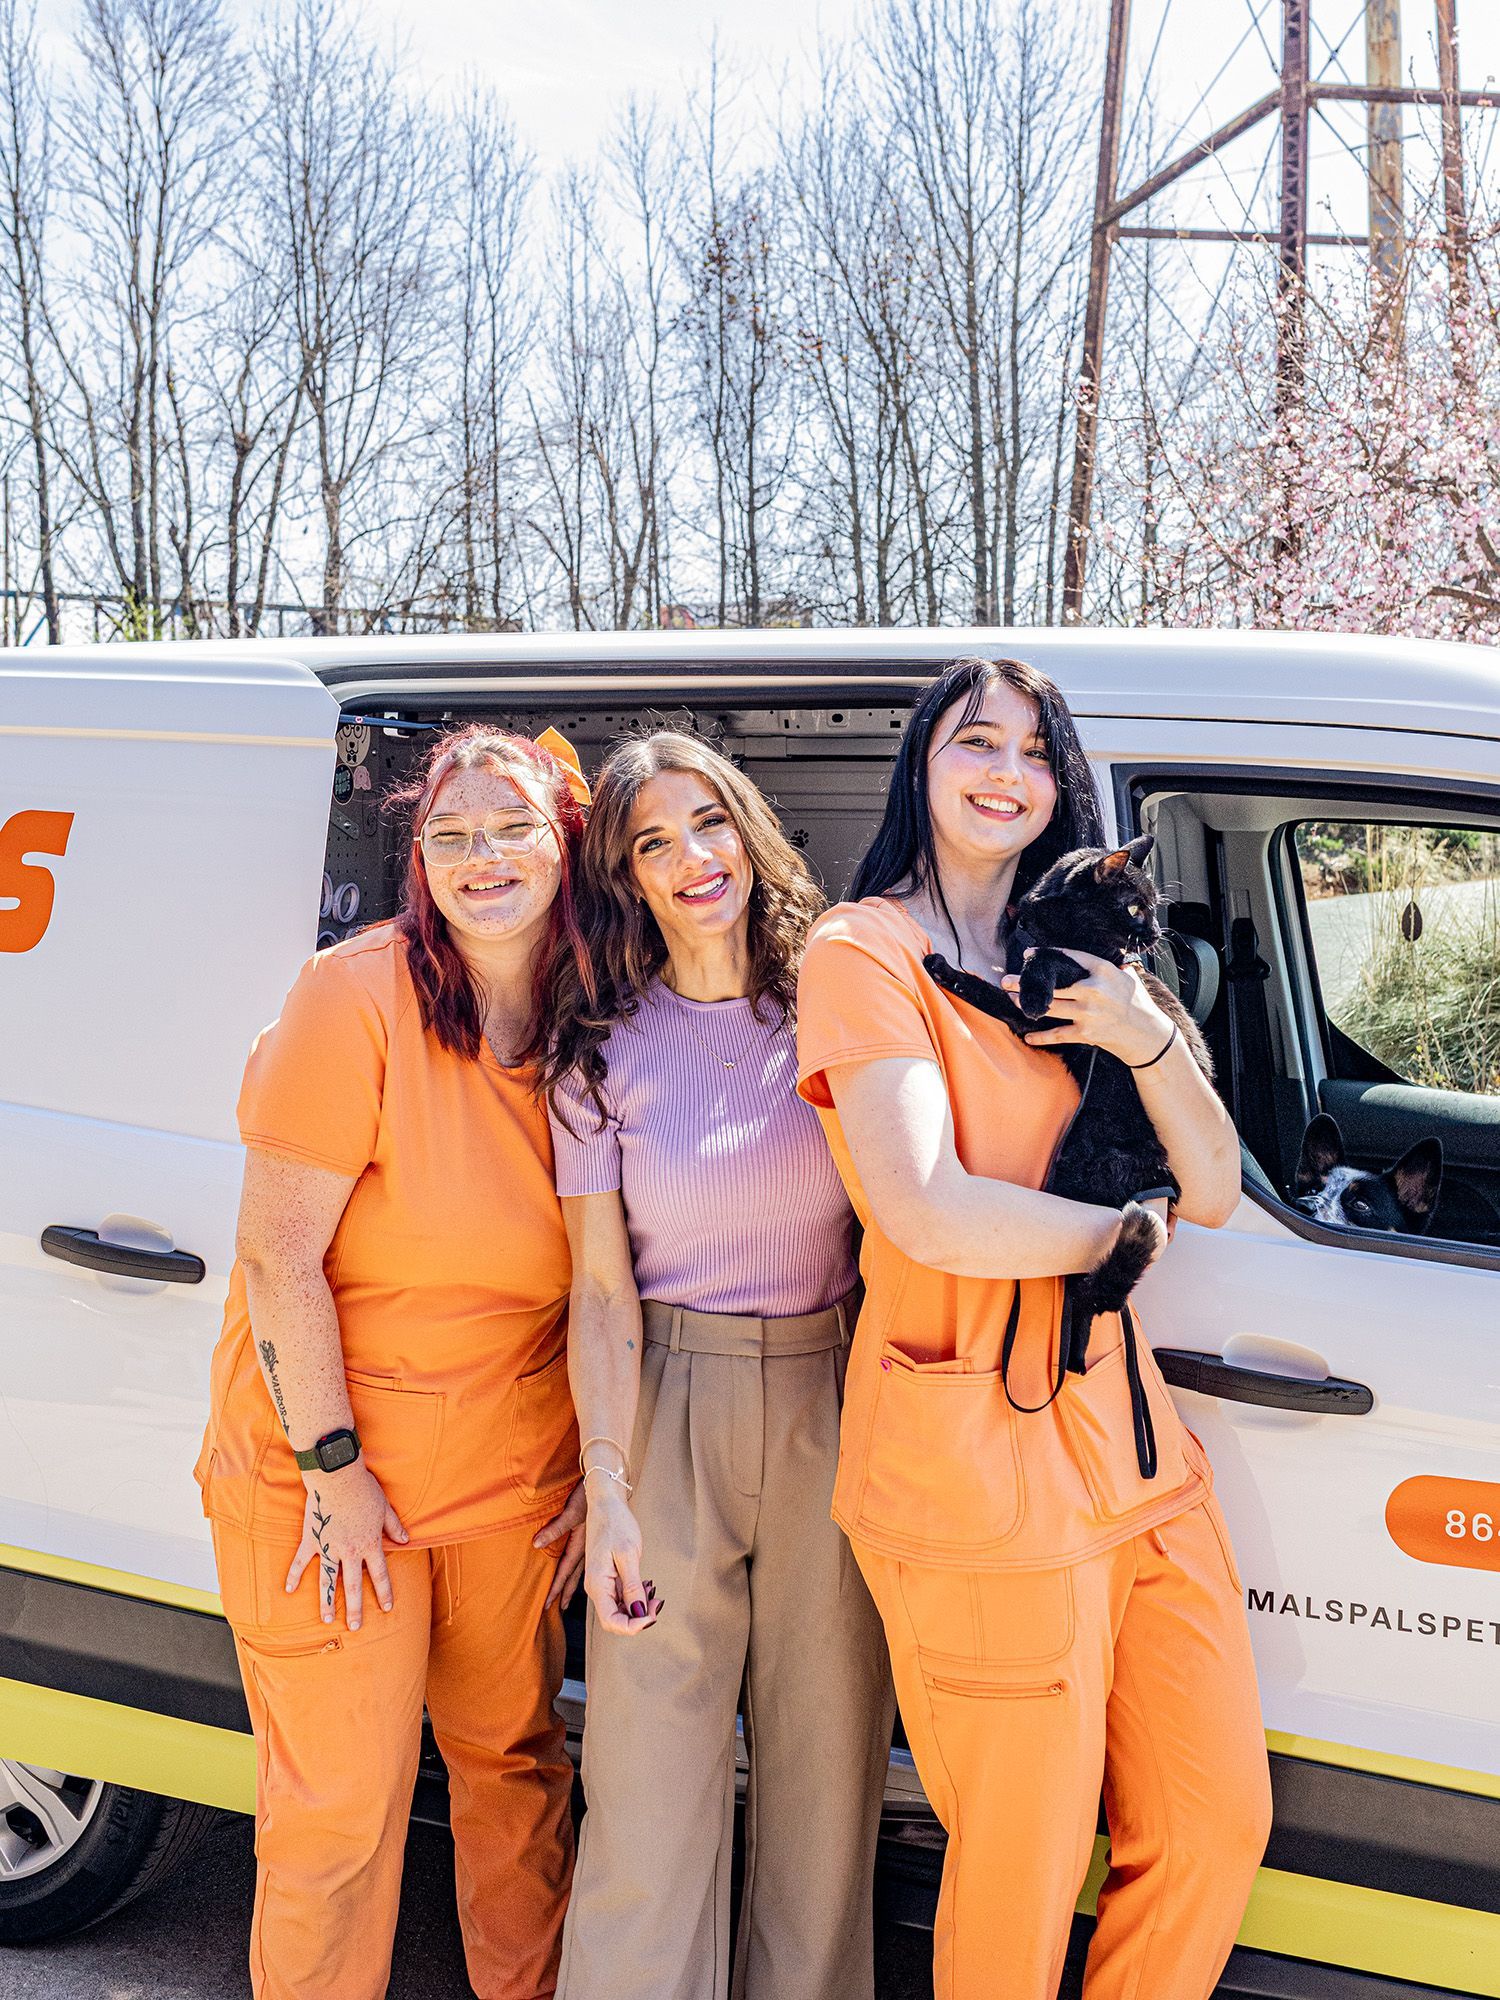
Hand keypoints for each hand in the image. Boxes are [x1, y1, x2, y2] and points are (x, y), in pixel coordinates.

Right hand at [286, 1461, 408, 1630]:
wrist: (338, 1477)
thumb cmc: (364, 1489)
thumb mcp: (384, 1507)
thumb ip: (394, 1527)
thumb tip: (406, 1540)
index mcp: (370, 1544)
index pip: (380, 1574)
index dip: (384, 1592)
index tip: (387, 1608)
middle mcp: (350, 1551)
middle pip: (354, 1586)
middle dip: (355, 1608)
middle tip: (354, 1627)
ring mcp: (329, 1547)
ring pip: (328, 1580)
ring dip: (327, 1601)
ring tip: (326, 1620)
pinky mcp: (312, 1540)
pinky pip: (301, 1561)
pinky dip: (294, 1575)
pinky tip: (289, 1590)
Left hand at [533, 1481, 586, 1613]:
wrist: (609, 1486)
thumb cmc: (589, 1496)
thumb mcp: (571, 1511)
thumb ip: (555, 1528)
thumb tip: (536, 1544)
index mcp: (581, 1545)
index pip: (565, 1572)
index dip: (556, 1588)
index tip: (548, 1604)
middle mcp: (588, 1550)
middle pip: (574, 1576)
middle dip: (565, 1592)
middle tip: (559, 1608)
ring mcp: (594, 1546)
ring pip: (582, 1570)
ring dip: (573, 1584)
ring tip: (568, 1596)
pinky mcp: (597, 1541)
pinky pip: (588, 1561)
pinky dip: (584, 1572)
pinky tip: (585, 1574)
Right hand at [582, 1486, 661, 1636]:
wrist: (606, 1504)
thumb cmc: (616, 1524)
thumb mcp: (628, 1554)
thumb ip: (633, 1587)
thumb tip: (639, 1612)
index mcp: (597, 1585)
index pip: (611, 1622)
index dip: (633, 1627)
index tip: (652, 1616)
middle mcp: (596, 1588)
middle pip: (615, 1619)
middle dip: (638, 1617)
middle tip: (658, 1601)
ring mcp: (601, 1583)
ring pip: (619, 1609)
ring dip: (638, 1606)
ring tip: (654, 1590)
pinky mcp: (607, 1578)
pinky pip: (620, 1597)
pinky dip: (635, 1596)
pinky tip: (646, 1585)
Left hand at [1002, 951, 1174, 1067]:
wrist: (1147, 1034)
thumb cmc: (1136, 1002)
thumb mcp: (1127, 977)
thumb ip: (1111, 964)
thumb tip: (1094, 956)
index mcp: (1103, 970)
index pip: (1069, 958)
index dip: (1046, 955)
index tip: (1029, 954)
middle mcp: (1092, 989)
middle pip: (1053, 984)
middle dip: (1026, 982)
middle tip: (1006, 980)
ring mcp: (1087, 1012)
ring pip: (1050, 1006)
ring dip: (1028, 1004)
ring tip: (1012, 998)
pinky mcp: (1085, 1032)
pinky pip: (1058, 1034)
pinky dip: (1042, 1037)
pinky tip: (1028, 1037)